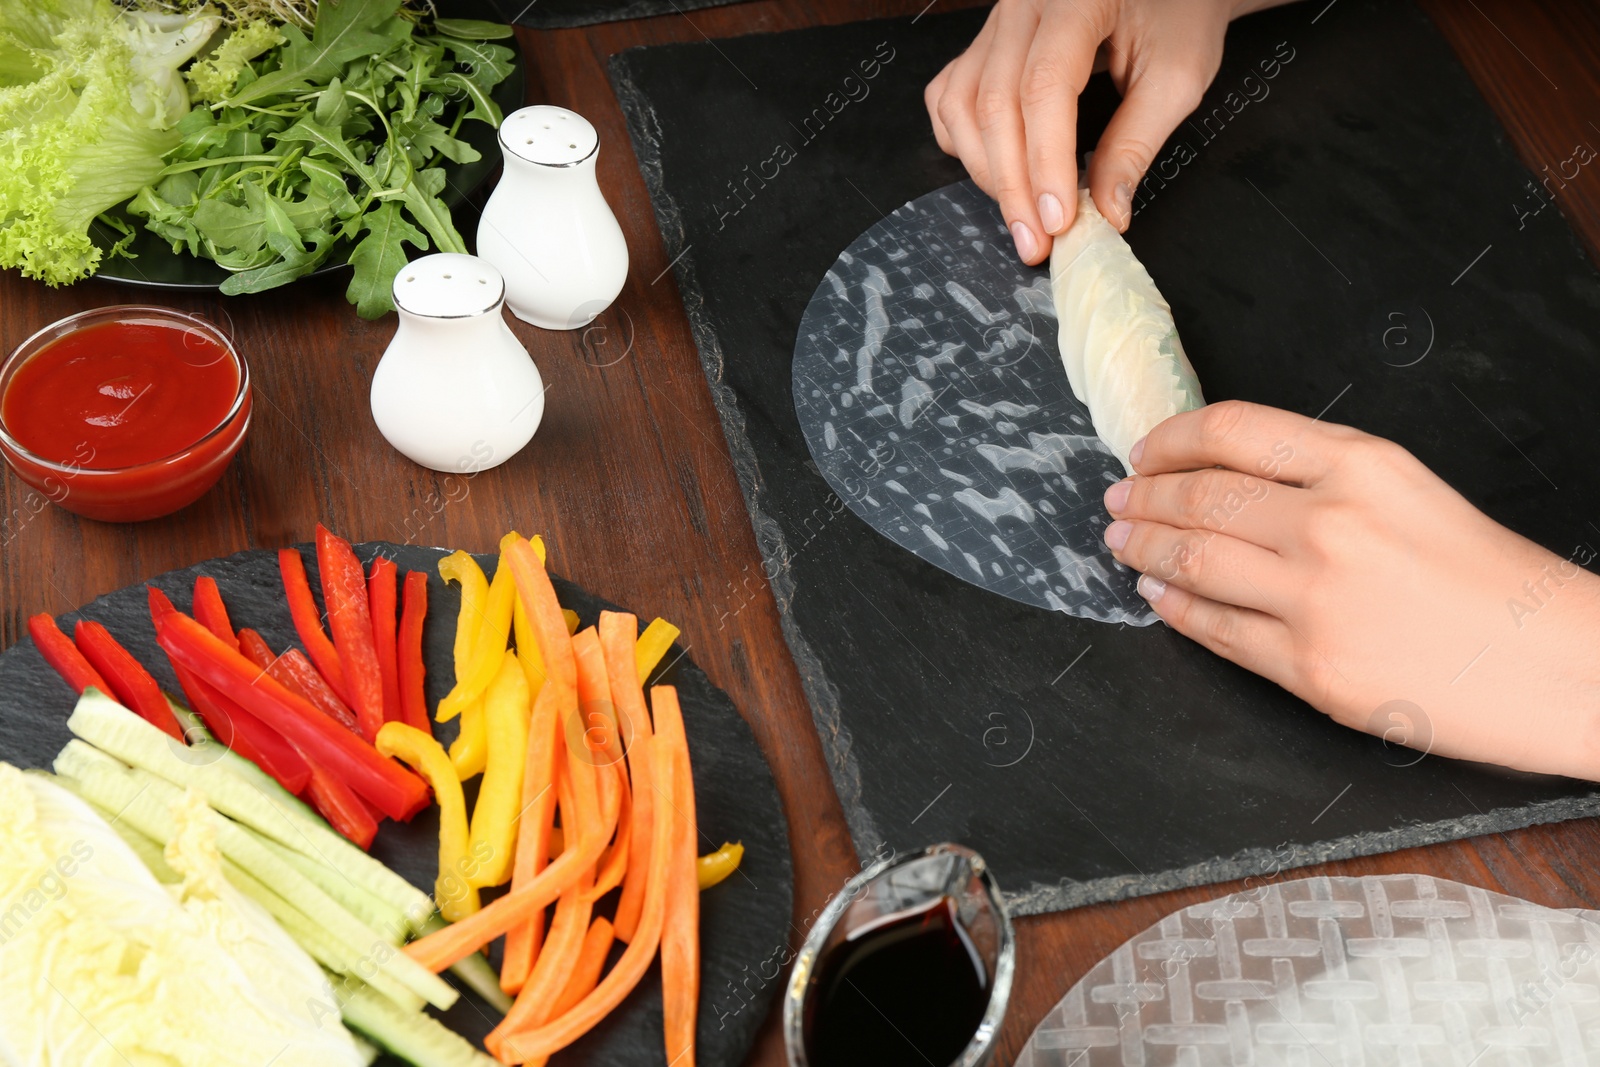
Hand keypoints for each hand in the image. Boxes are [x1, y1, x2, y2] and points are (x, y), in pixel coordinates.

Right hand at [925, 0, 1253, 262]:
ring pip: (962, 104)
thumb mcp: (1178, 75)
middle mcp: (1023, 2)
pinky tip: (995, 168)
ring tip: (1021, 213)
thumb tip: (1105, 211)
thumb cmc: (1180, 11)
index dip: (1045, 161)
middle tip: (1035, 242)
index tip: (1057, 220)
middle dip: (1013, 184)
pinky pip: (951, 94)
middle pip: (995, 103)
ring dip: (987, 170)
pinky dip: (963, 140)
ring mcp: (997, 21)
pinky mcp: (986, 42)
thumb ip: (1137, 142)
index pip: (1044, 87)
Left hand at [1101, 401, 1599, 778]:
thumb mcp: (1409, 488)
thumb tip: (1220, 476)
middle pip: (1198, 497)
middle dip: (1143, 498)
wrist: (1563, 665)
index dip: (1169, 439)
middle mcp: (1331, 524)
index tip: (1144, 451)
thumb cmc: (1491, 577)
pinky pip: (1215, 632)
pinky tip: (1156, 596)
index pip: (1230, 431)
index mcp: (1362, 464)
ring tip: (1122, 542)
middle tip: (1117, 500)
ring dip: (1141, 550)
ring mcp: (1315, 600)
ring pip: (1191, 563)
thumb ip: (1319, 475)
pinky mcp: (1311, 669)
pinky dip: (1173, 609)